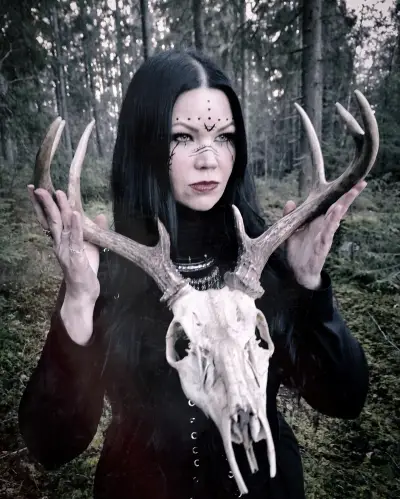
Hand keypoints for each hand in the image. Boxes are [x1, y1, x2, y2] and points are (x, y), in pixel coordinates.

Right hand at [28, 185, 107, 300]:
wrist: (83, 293)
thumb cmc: (85, 271)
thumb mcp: (91, 247)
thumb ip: (94, 231)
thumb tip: (100, 214)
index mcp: (61, 241)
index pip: (49, 219)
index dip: (42, 205)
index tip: (36, 189)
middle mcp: (60, 244)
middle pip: (51, 220)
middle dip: (45, 203)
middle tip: (39, 187)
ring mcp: (66, 251)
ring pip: (61, 226)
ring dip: (60, 209)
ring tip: (58, 194)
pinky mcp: (76, 257)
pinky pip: (75, 239)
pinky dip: (75, 226)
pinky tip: (74, 214)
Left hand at [283, 180, 366, 289]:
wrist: (298, 271)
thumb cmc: (298, 250)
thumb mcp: (291, 230)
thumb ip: (290, 216)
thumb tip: (290, 202)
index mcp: (318, 220)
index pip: (331, 203)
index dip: (340, 193)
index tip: (352, 180)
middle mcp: (324, 226)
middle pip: (339, 208)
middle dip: (349, 197)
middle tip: (361, 183)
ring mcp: (324, 236)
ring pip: (335, 220)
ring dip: (341, 209)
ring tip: (348, 197)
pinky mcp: (321, 246)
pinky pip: (327, 235)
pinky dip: (331, 226)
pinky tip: (336, 219)